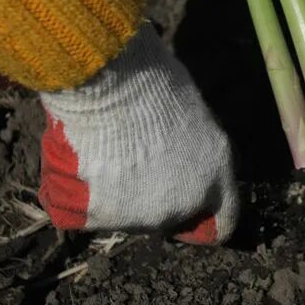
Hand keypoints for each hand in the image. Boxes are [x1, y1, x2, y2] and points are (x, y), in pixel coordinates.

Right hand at [37, 23, 237, 244]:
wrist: (109, 86)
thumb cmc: (153, 83)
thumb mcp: (191, 113)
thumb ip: (190, 145)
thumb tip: (177, 149)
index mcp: (215, 178)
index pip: (224, 221)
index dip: (206, 217)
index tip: (192, 209)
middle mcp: (182, 206)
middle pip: (171, 216)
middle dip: (156, 196)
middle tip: (134, 162)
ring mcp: (141, 217)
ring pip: (129, 216)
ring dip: (120, 194)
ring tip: (104, 154)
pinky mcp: (101, 218)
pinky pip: (89, 212)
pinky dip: (82, 196)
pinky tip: (80, 164)